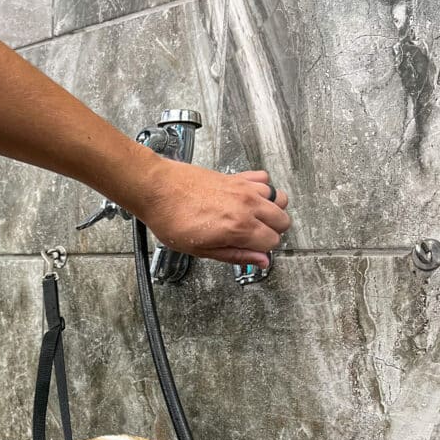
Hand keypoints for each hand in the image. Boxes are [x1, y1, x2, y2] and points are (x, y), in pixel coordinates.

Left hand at [137, 159, 289, 266]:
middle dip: (272, 232)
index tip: (251, 250)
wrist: (157, 189)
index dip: (262, 250)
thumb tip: (260, 262)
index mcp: (238, 227)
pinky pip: (264, 179)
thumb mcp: (202, 250)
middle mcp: (246, 205)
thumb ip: (236, 255)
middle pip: (283, 221)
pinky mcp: (236, 177)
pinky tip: (247, 199)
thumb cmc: (171, 219)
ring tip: (252, 219)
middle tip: (253, 237)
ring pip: (279, 199)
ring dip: (270, 211)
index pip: (273, 241)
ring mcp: (243, 188)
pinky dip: (262, 189)